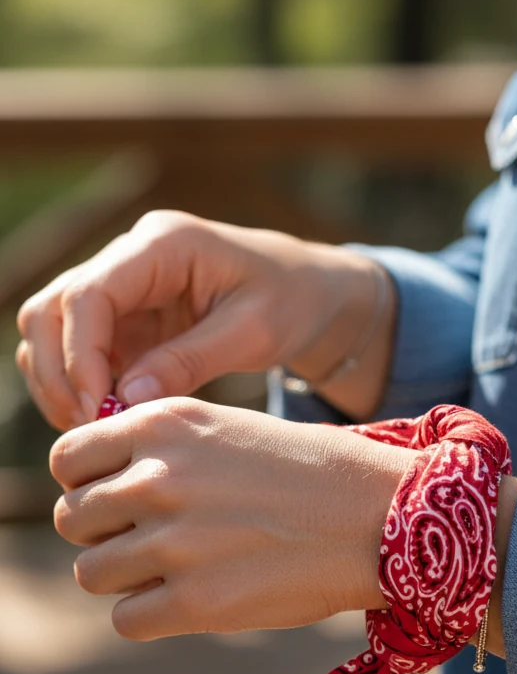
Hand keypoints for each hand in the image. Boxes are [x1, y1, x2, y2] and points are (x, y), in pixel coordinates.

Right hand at [17, 211, 384, 430]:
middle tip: (87, 426)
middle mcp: (130, 258)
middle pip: (50, 307)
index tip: (98, 408)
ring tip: (96, 429)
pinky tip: (109, 422)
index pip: (88, 293)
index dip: (80, 354)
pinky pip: (78, 352)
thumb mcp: (254, 332)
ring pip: (51, 330)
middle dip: (57, 371)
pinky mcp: (123, 321)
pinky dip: (81, 388)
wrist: (308, 292)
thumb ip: (191, 361)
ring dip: (60, 382)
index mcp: (164, 245)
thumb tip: (127, 399)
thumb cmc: (291, 301)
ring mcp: (121, 289)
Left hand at [50, 398, 416, 640]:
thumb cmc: (310, 472)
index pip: (68, 459)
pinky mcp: (196, 602)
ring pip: (90, 572)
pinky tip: (189, 600)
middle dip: (103, 534)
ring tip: (172, 571)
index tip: (115, 500)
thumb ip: (158, 448)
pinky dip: (149, 615)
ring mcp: (173, 542)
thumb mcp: (227, 429)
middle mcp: (157, 478)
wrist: (381, 517)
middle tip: (149, 541)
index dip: (86, 484)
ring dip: (123, 577)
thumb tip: (98, 486)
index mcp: (163, 425)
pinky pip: (126, 618)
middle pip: (73, 519)